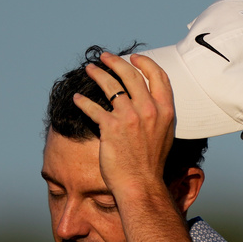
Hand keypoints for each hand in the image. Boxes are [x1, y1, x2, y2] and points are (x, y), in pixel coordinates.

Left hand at [72, 51, 175, 196]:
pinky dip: (83, 102)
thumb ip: (158, 115)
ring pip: (110, 85)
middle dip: (116, 61)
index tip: (134, 57)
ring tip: (89, 69)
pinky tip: (77, 99)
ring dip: (97, 74)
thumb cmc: (151, 164)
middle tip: (105, 56)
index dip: (145, 63)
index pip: (158, 76)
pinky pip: (93, 108)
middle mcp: (148, 109)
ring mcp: (129, 117)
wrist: (141, 184)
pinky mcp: (110, 128)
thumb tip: (149, 101)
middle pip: (130, 75)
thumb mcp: (164, 134)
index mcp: (165, 110)